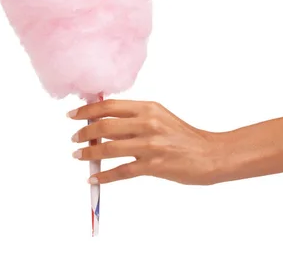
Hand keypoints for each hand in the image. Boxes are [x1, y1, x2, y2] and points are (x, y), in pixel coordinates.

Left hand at [68, 100, 227, 184]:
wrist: (210, 155)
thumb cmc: (182, 136)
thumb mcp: (159, 118)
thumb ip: (132, 119)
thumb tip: (100, 123)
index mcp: (148, 108)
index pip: (109, 106)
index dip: (87, 110)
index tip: (72, 115)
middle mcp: (148, 123)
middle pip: (105, 125)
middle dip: (84, 132)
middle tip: (74, 138)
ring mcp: (151, 145)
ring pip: (109, 148)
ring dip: (88, 152)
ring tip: (77, 155)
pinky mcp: (154, 166)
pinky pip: (121, 171)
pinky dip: (104, 175)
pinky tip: (93, 177)